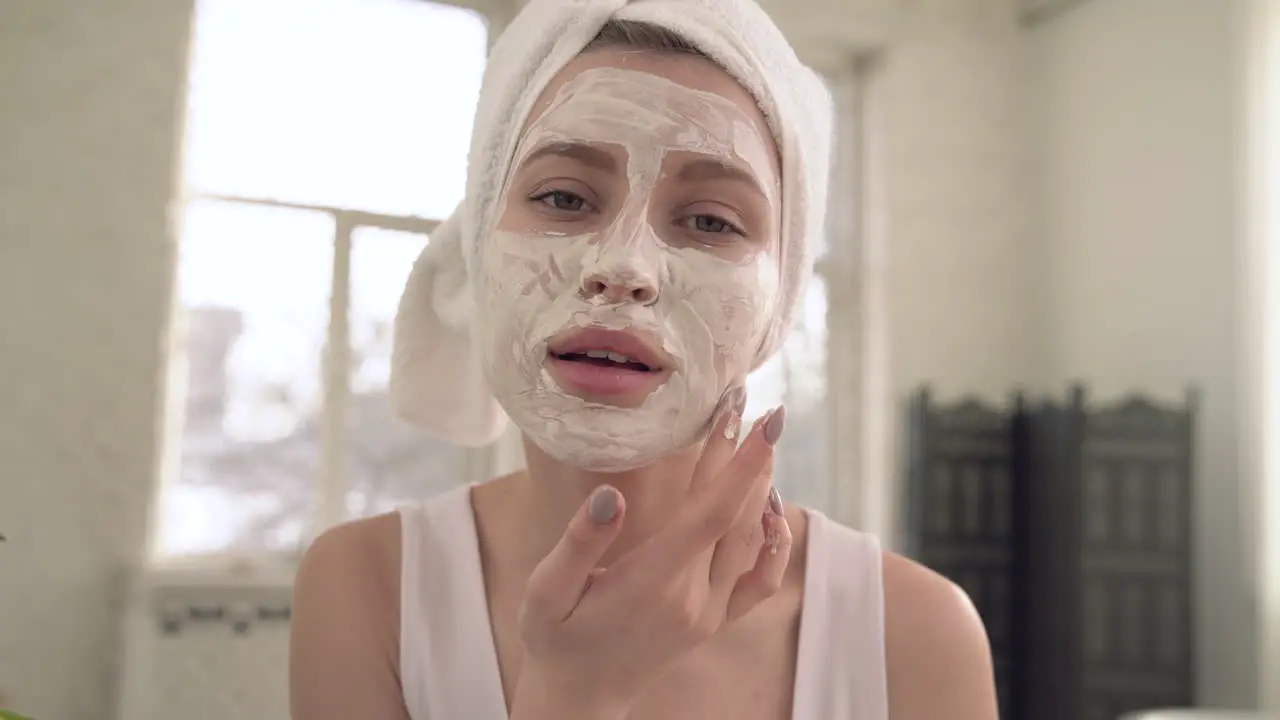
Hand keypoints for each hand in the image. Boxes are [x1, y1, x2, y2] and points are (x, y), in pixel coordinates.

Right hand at [511, 391, 792, 717]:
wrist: (577, 700)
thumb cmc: (554, 639)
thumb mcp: (547, 591)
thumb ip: (580, 542)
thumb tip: (611, 495)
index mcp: (654, 582)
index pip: (711, 511)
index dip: (740, 461)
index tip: (761, 416)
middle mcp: (693, 597)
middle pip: (736, 515)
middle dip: (751, 457)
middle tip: (757, 407)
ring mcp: (709, 612)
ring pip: (750, 541)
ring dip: (761, 488)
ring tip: (762, 440)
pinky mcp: (713, 622)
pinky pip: (759, 580)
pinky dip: (772, 543)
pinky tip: (771, 511)